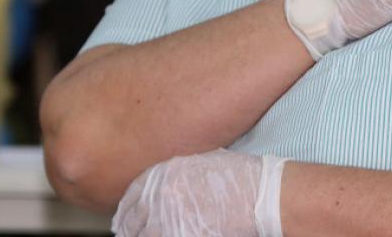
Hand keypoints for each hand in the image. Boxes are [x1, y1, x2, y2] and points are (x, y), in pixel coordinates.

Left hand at [112, 149, 284, 236]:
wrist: (263, 197)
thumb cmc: (243, 179)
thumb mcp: (206, 162)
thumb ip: (180, 174)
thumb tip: (164, 188)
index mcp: (166, 174)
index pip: (132, 197)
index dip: (127, 211)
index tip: (127, 219)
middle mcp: (162, 196)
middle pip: (132, 222)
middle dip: (132, 229)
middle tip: (133, 234)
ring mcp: (170, 219)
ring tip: (156, 235)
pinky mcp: (181, 236)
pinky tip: (173, 236)